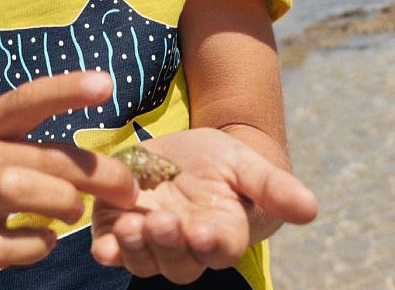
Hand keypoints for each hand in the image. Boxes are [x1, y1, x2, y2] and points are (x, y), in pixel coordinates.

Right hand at [0, 71, 138, 285]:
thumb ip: (34, 147)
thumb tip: (103, 160)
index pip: (25, 100)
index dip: (65, 89)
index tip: (105, 83)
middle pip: (40, 156)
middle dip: (94, 173)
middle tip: (128, 188)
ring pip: (20, 191)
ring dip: (64, 204)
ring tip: (77, 212)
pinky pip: (12, 245)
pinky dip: (39, 244)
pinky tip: (46, 239)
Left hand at [90, 128, 316, 284]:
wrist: (184, 151)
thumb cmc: (223, 162)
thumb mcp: (246, 164)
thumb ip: (273, 187)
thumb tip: (310, 208)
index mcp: (220, 233)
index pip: (219, 249)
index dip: (211, 244)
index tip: (203, 232)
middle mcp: (185, 245)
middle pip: (178, 262)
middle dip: (168, 245)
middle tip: (160, 223)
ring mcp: (150, 238)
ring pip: (143, 258)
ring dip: (136, 248)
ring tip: (131, 227)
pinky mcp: (118, 225)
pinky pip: (111, 246)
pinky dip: (107, 248)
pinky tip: (102, 244)